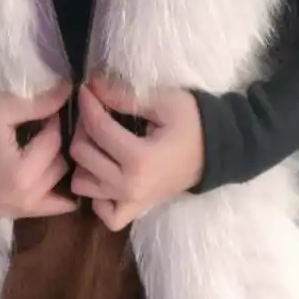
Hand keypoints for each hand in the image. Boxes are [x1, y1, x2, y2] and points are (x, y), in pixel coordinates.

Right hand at [0, 81, 77, 219]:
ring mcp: (9, 211)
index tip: (49, 108)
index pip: (53, 144)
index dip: (53, 121)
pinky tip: (48, 179)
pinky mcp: (1, 214)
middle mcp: (19, 201)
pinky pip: (36, 209)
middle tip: (50, 128)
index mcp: (20, 174)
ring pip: (53, 197)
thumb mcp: (2, 107)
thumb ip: (40, 103)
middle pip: (58, 170)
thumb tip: (69, 90)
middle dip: (58, 146)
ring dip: (57, 172)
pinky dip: (47, 196)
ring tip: (49, 150)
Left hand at [69, 74, 205, 230]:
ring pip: (82, 184)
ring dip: (84, 160)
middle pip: (82, 154)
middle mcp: (130, 187)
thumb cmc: (192, 123)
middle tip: (96, 112)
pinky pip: (100, 212)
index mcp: (140, 160)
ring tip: (98, 141)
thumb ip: (125, 96)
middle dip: (83, 127)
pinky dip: (96, 194)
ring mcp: (131, 202)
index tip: (86, 87)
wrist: (216, 152)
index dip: (87, 103)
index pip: (97, 128)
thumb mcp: (164, 101)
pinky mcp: (135, 211)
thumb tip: (94, 85)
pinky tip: (105, 173)